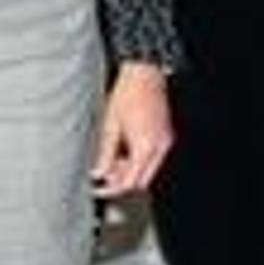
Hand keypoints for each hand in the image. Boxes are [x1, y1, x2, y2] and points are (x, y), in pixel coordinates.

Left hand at [92, 62, 171, 196]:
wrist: (144, 75)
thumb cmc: (126, 95)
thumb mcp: (110, 125)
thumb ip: (105, 153)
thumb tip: (98, 172)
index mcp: (145, 146)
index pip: (130, 182)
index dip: (112, 188)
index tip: (98, 189)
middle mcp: (160, 148)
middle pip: (141, 181)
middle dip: (121, 181)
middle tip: (102, 173)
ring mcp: (165, 142)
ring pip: (147, 171)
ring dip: (129, 170)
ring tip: (111, 158)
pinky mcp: (166, 137)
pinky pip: (152, 159)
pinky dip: (137, 160)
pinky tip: (123, 151)